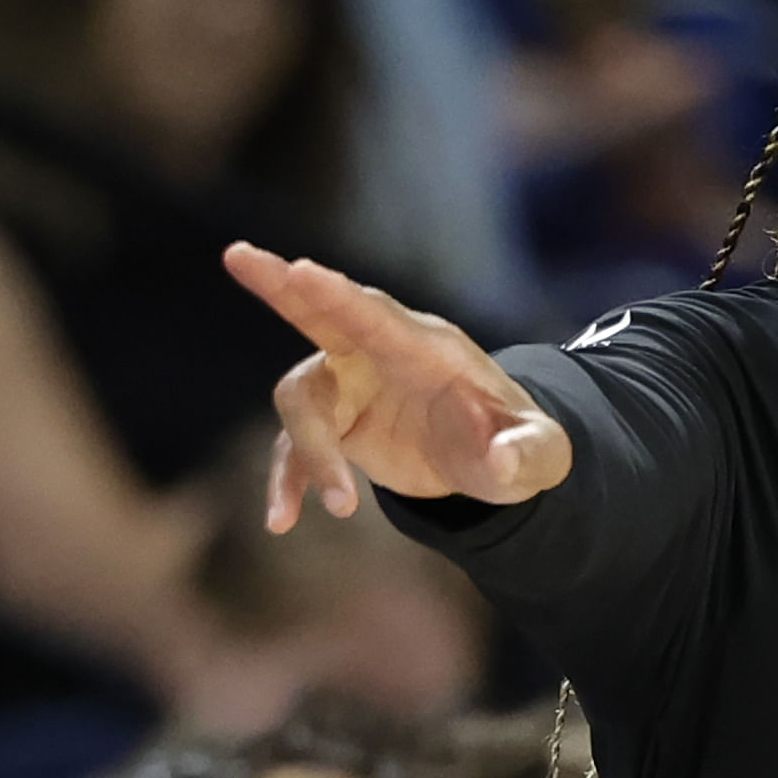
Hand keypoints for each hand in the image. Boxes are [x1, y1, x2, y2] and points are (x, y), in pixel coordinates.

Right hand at [230, 246, 570, 524]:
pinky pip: (295, 449)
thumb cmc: (518, 447)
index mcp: (429, 348)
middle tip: (238, 256)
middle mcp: (380, 354)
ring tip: (343, 508)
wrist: (493, 464)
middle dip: (280, 287)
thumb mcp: (540, 455)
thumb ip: (527, 453)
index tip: (301, 270)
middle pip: (320, 314)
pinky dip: (288, 482)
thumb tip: (503, 462)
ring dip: (311, 455)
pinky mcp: (335, 424)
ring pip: (302, 404)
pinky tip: (281, 521)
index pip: (377, 316)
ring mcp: (350, 386)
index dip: (339, 295)